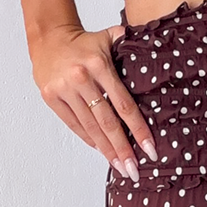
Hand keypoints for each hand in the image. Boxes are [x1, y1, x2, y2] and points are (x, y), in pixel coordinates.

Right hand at [31, 23, 156, 180]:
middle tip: (134, 170)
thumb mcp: (109, 37)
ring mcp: (64, 89)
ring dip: (106, 150)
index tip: (149, 148)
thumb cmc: (84, 42)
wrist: (48, 37)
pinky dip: (88, 138)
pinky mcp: (51, 97)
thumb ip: (130, 44)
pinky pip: (73, 123)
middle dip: (122, 148)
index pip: (123, 104)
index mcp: (99, 66)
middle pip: (106, 121)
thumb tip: (157, 49)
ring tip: (119, 167)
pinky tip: (101, 150)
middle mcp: (81, 79)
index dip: (137, 129)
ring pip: (89, 126)